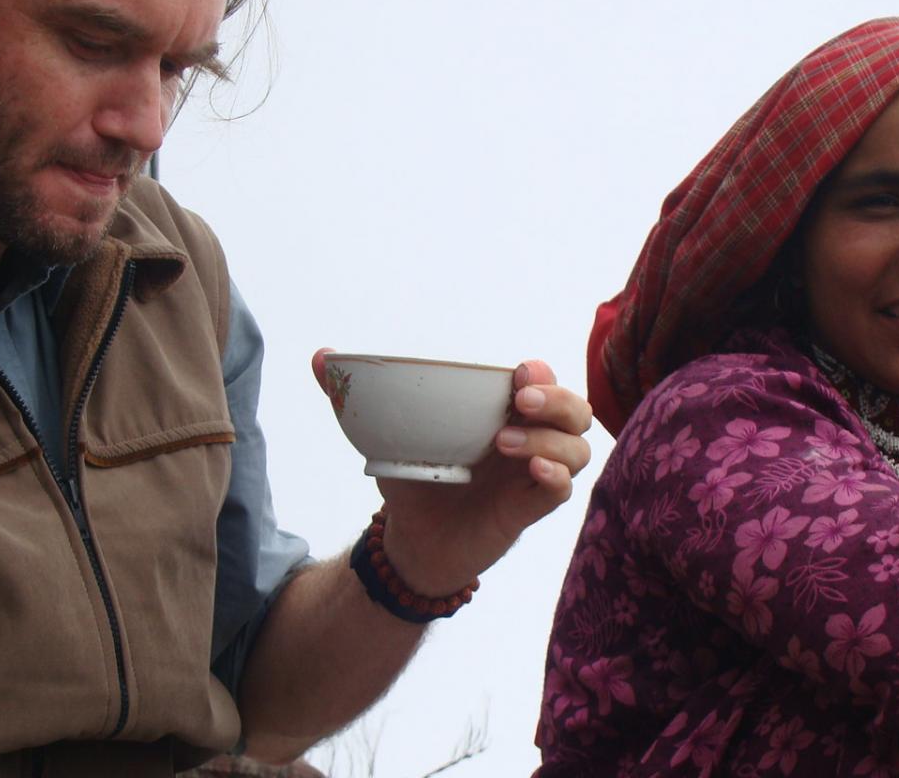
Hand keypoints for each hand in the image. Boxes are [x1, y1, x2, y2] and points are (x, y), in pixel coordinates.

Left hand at [311, 349, 593, 594]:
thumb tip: (321, 356)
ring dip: (549, 439)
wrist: (410, 541)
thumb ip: (355, 395)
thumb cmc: (413, 479)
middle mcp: (529, 438)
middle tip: (521, 399)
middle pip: (575, 410)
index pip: (544, 381)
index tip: (518, 372)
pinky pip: (562, 490)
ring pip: (578, 448)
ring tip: (501, 443)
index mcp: (503, 411)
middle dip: (557, 398)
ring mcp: (532, 475)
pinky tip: (533, 470)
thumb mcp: (383, 434)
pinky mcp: (529, 510)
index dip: (542, 372)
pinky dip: (555, 476)